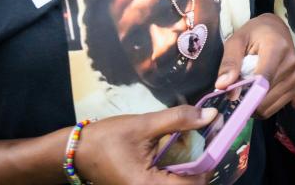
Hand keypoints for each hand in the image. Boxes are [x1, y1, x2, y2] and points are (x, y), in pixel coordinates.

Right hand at [75, 106, 218, 183]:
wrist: (76, 151)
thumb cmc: (107, 138)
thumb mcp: (144, 124)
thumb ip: (178, 120)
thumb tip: (211, 116)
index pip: (194, 184)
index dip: (209, 163)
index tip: (217, 140)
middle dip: (202, 165)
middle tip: (210, 140)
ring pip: (180, 184)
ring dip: (192, 167)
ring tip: (198, 143)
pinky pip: (169, 182)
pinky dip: (179, 169)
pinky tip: (182, 150)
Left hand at [215, 14, 294, 118]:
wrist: (276, 30)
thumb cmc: (254, 34)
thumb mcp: (236, 41)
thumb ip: (229, 62)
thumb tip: (222, 86)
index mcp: (277, 47)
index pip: (263, 78)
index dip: (245, 92)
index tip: (230, 97)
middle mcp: (290, 64)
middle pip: (265, 95)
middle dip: (246, 99)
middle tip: (234, 92)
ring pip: (268, 106)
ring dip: (253, 104)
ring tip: (245, 90)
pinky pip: (274, 108)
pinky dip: (261, 106)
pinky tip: (255, 94)